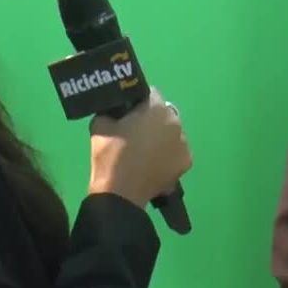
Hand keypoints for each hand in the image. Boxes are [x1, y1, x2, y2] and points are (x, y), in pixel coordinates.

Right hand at [88, 87, 191, 208]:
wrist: (121, 193)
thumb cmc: (110, 154)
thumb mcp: (100, 123)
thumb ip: (111, 111)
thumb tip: (114, 110)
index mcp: (156, 108)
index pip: (150, 94)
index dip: (138, 102)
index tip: (128, 112)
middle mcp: (176, 121)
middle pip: (164, 114)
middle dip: (152, 119)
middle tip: (135, 133)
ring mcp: (184, 143)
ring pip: (172, 133)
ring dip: (162, 137)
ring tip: (145, 152)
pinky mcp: (187, 162)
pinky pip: (177, 152)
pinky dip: (168, 155)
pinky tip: (154, 164)